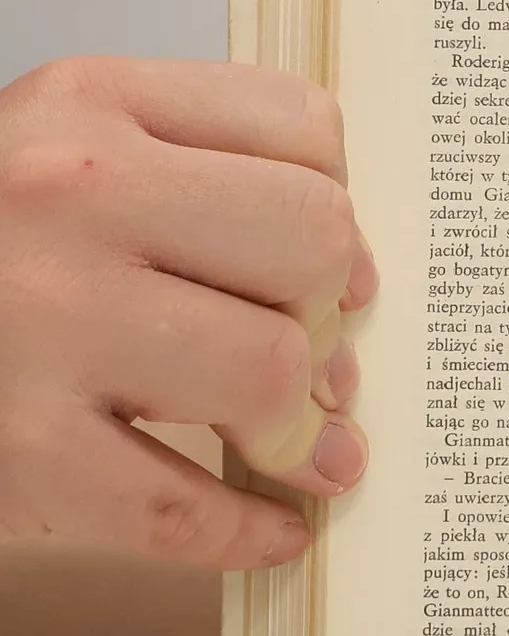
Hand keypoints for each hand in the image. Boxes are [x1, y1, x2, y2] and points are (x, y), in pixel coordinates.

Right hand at [0, 57, 377, 568]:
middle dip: (330, 315)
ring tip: (295, 447)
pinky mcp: (19, 453)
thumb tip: (349, 282)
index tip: (330, 268)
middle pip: (312, 241)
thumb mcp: (52, 162)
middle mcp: (65, 196)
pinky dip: (250, 528)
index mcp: (85, 106)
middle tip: (318, 365)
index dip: (337, 207)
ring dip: (302, 428)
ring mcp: (38, 323)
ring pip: (268, 367)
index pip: (302, 127)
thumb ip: (185, 178)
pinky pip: (189, 504)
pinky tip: (271, 527)